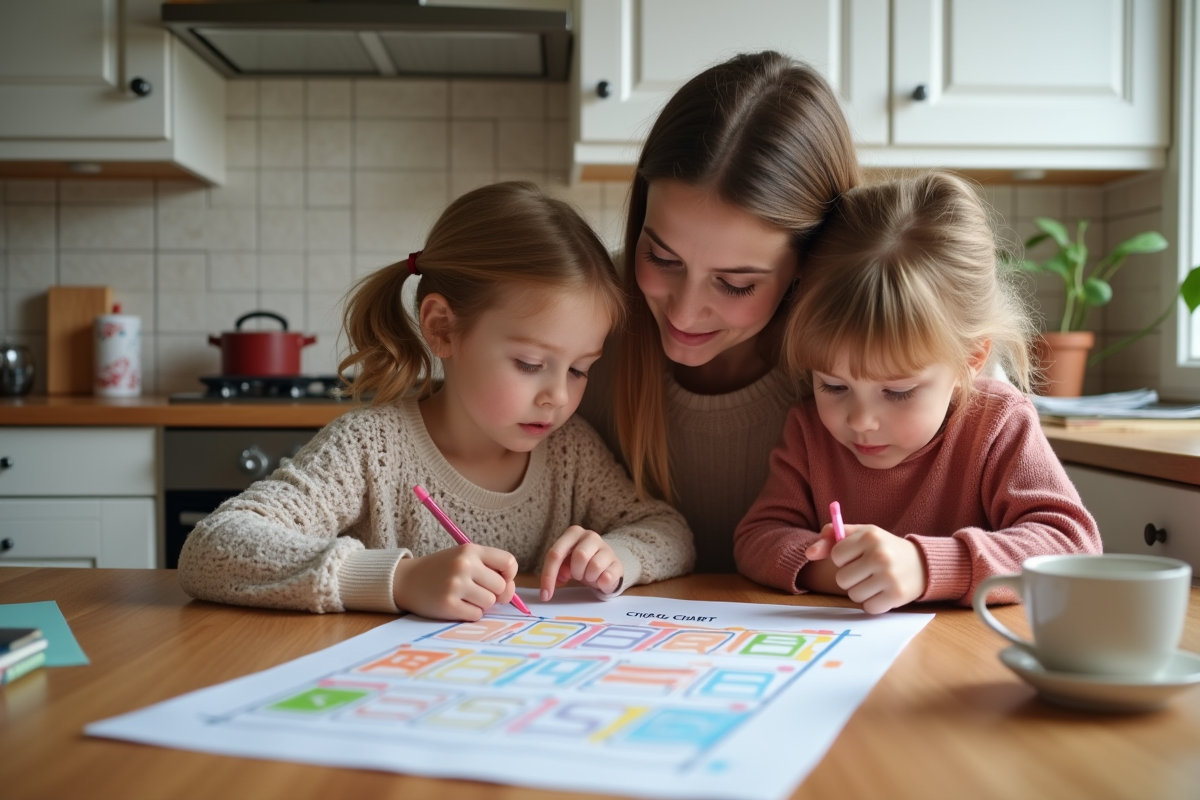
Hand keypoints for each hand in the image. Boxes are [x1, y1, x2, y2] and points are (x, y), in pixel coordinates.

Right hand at [392, 544, 516, 620]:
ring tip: (465, 597)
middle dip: (493, 593)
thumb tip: (510, 591)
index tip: (499, 579)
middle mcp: (464, 565)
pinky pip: (476, 615)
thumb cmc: (442, 570)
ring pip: (490, 603)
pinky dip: (470, 613)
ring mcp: (455, 585)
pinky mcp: (448, 605)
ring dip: (482, 604)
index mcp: (471, 550)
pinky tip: (457, 605)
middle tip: (476, 591)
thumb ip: (489, 569)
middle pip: (501, 587)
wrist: (406, 580)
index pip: (509, 562)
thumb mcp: (464, 558)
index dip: (509, 575)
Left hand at [540, 525, 623, 600]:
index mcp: (573, 533)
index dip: (548, 576)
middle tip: (578, 575)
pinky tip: (601, 579)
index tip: (545, 595)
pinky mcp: (617, 563)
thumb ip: (557, 569)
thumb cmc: (581, 563)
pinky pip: (607, 577)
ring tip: (590, 575)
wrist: (606, 565)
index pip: (556, 554)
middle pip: (579, 556)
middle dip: (576, 572)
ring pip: (595, 566)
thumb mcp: (565, 563)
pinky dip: (601, 583)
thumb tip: (559, 578)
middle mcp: (590, 536)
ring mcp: (606, 547)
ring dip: (589, 577)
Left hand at [804, 523, 926, 613]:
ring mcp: (889, 576)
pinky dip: (873, 604)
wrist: (923, 564)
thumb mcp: (861, 535)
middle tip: (866, 572)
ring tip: (875, 582)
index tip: (858, 556)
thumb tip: (809, 554)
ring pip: (853, 595)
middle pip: (842, 579)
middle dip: (850, 578)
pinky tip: (883, 592)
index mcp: (870, 535)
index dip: (843, 559)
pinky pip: (868, 608)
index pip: (836, 555)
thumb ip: (831, 538)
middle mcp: (880, 555)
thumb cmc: (884, 548)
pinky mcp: (897, 596)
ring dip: (861, 591)